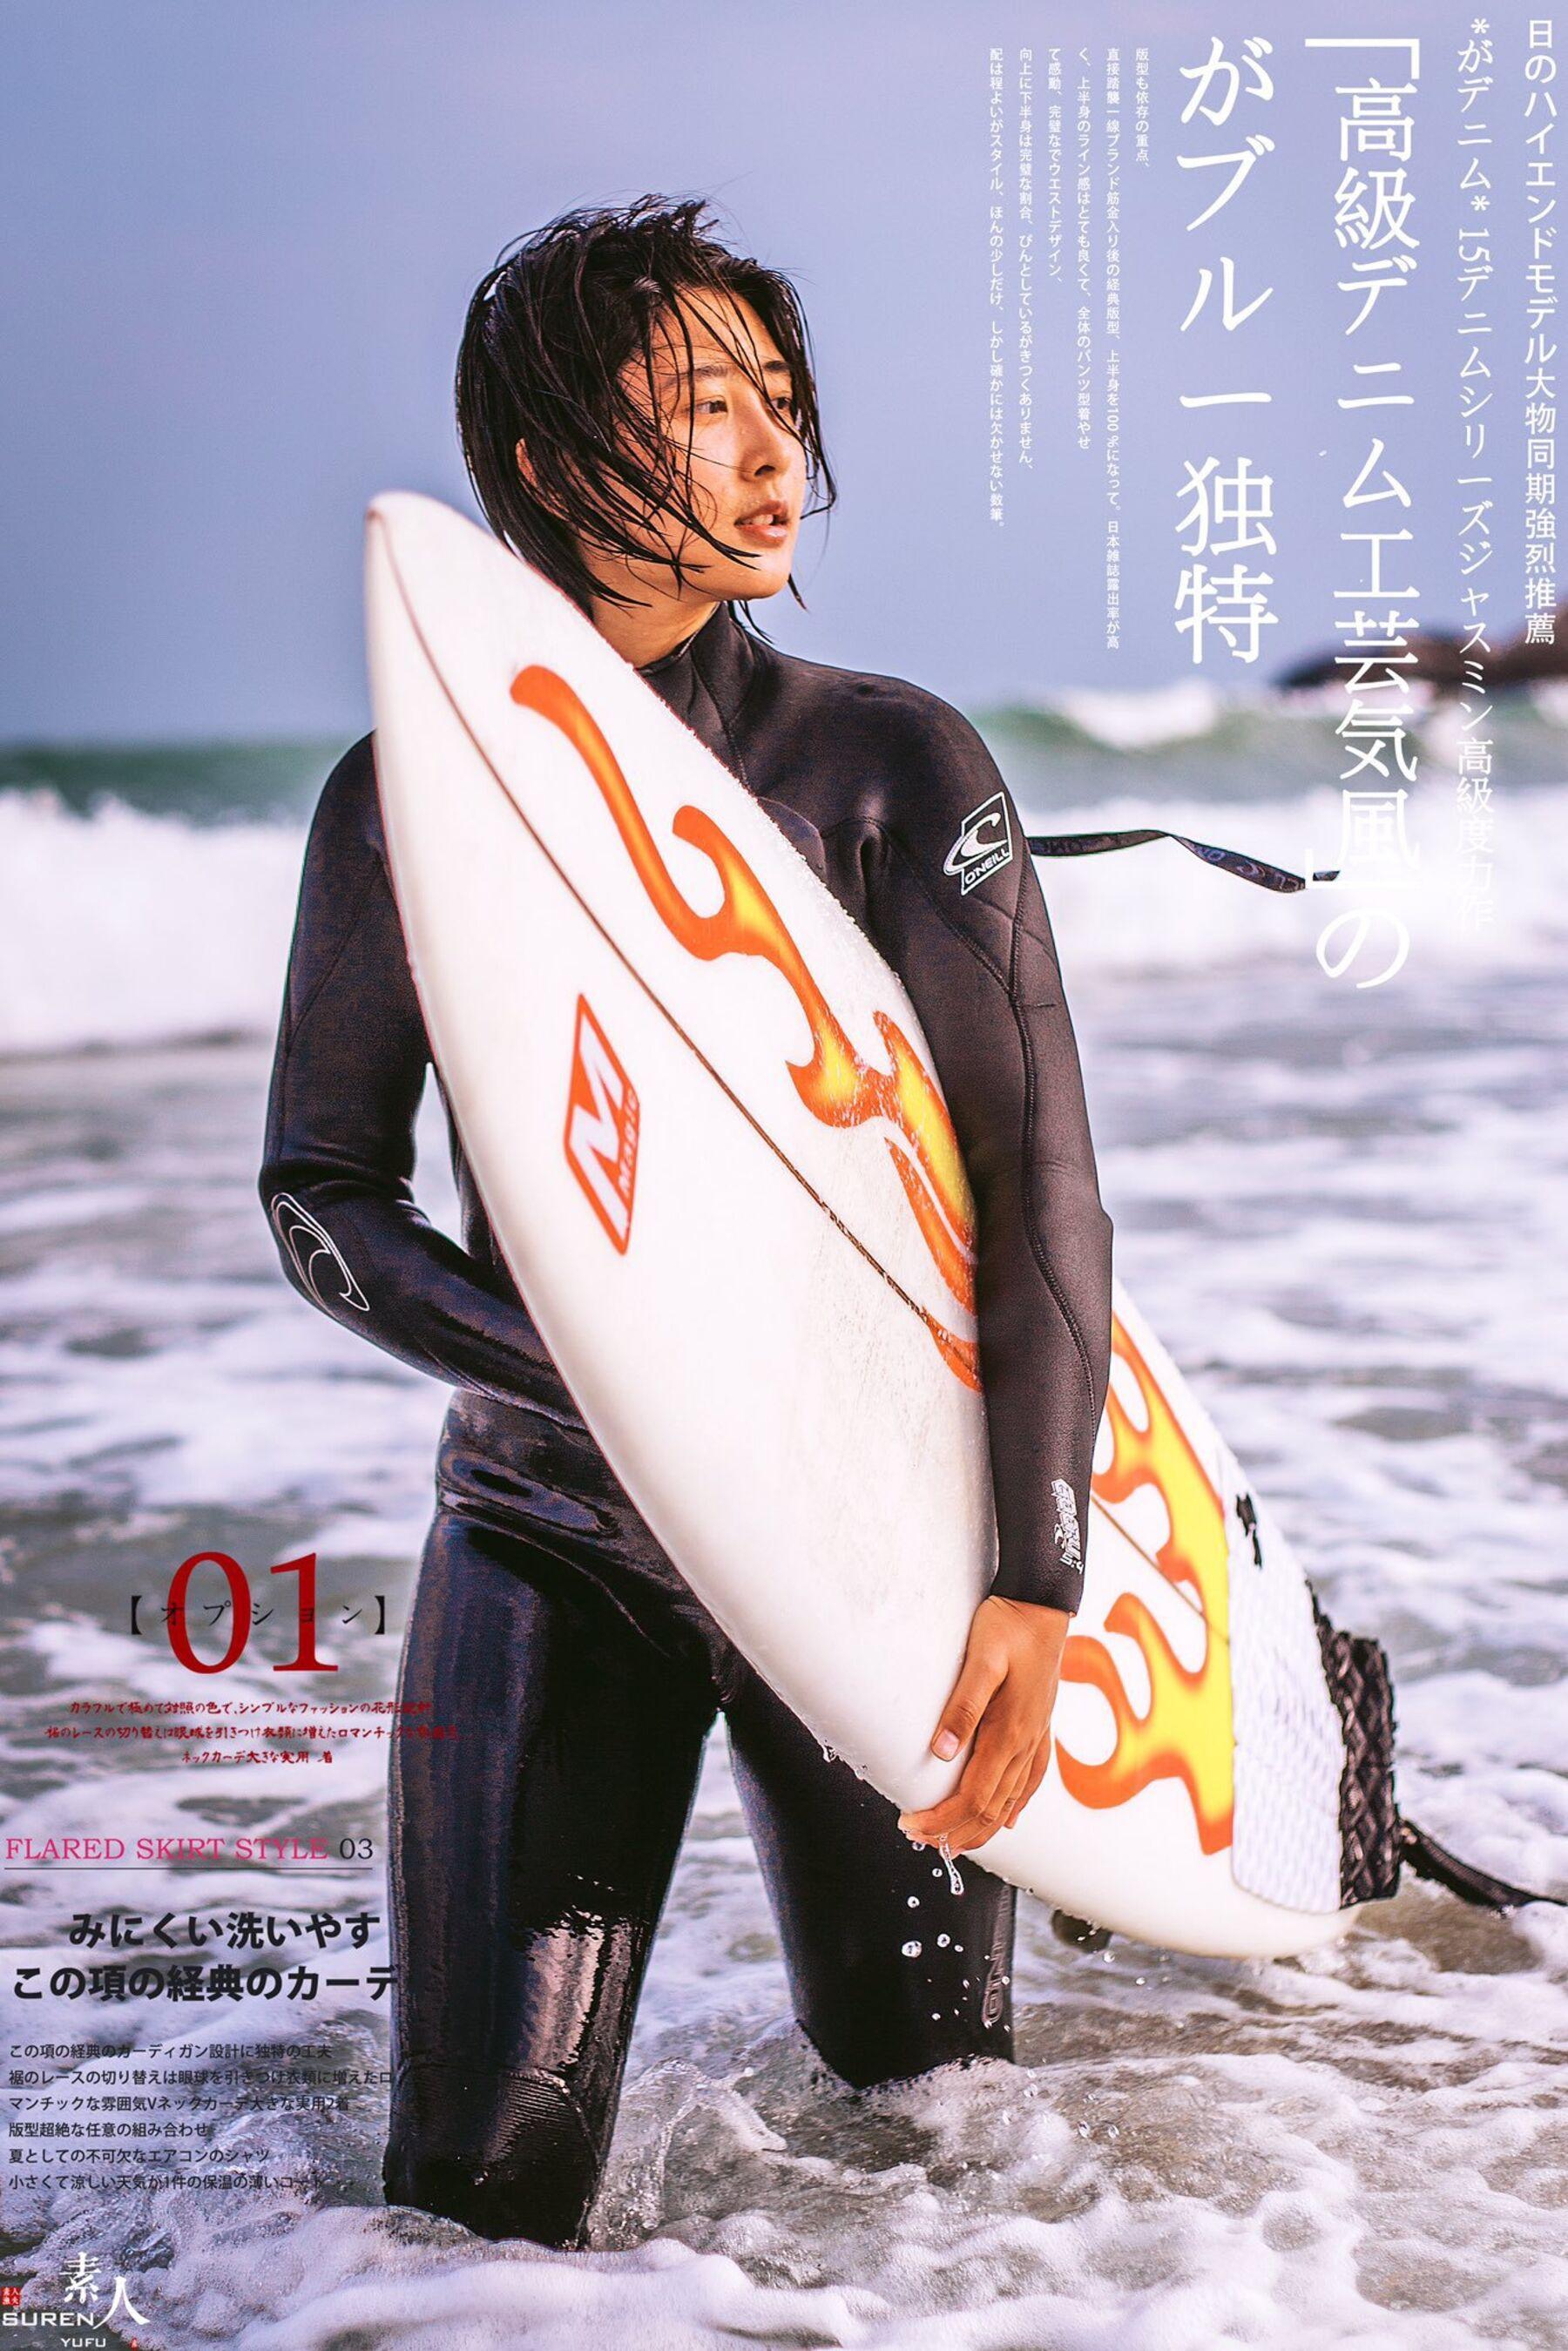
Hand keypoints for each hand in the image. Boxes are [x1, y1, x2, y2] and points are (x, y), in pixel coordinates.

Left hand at [898, 1596, 1069, 1857]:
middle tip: (920, 1839)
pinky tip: (1009, 1817)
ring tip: (955, 1841)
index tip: (910, 1825)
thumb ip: (962, 1707)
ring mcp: (1037, 1736)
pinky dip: (1015, 1806)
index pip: (973, 1797)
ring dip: (982, 1827)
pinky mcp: (1040, 1726)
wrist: (1044, 1603)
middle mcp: (1026, 1742)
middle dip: (956, 1832)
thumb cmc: (1010, 1625)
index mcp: (1010, 1731)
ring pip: (1012, 1801)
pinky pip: (1031, 1780)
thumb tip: (941, 1751)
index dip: (941, 1820)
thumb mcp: (981, 1659)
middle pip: (991, 1808)